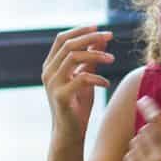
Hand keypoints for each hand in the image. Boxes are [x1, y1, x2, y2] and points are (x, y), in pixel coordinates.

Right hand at [41, 26, 114, 144]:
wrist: (69, 133)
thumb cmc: (77, 105)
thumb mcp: (85, 76)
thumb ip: (91, 58)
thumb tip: (101, 38)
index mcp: (51, 66)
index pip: (61, 39)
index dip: (80, 30)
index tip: (99, 27)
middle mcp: (48, 73)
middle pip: (69, 45)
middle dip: (91, 37)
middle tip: (110, 36)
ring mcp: (53, 85)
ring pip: (73, 58)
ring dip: (96, 55)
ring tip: (112, 59)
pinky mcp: (61, 97)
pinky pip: (81, 79)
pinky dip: (97, 78)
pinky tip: (106, 84)